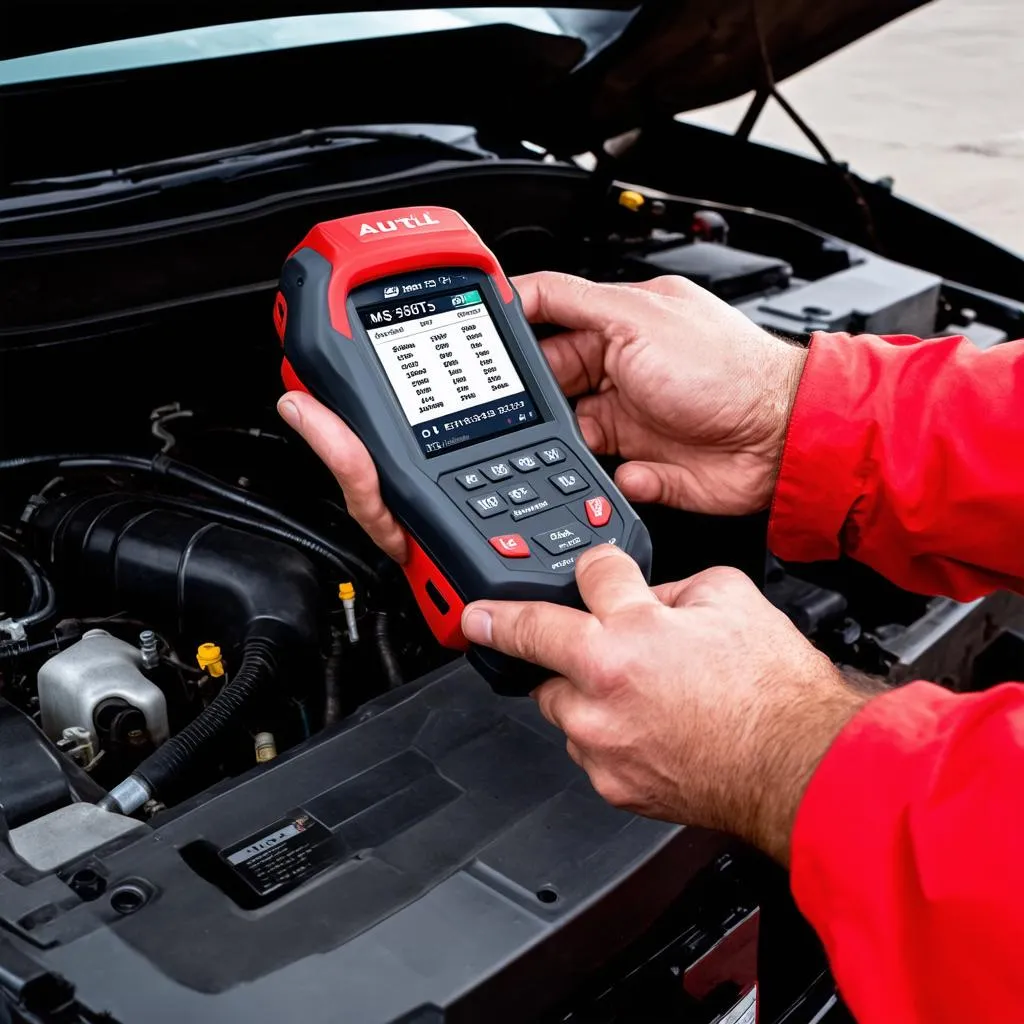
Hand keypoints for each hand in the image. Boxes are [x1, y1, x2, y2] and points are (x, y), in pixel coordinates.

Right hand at [277, 272, 805, 562]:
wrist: (779, 437)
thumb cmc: (726, 368)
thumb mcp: (639, 316)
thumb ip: (573, 300)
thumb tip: (518, 283)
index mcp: (611, 327)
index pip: (540, 324)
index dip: (503, 335)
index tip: (463, 347)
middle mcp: (613, 373)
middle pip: (542, 389)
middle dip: (526, 403)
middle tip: (505, 416)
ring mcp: (623, 422)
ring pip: (561, 438)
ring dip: (559, 447)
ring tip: (564, 449)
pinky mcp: (635, 467)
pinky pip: (595, 478)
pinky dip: (598, 480)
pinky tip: (620, 470)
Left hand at [460, 544, 869, 863]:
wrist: (802, 768)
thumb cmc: (775, 692)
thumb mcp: (731, 599)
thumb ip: (676, 587)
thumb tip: (652, 594)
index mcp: (630, 631)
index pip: (588, 573)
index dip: (591, 563)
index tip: (574, 570)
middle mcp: (604, 688)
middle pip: (528, 643)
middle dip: (508, 626)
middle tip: (483, 619)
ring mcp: (603, 741)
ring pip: (556, 702)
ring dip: (574, 686)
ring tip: (622, 684)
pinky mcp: (612, 783)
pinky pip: (587, 747)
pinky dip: (602, 732)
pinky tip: (643, 724)